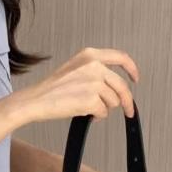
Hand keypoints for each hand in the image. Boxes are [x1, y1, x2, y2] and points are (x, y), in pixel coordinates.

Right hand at [14, 47, 138, 122]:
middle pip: (122, 86)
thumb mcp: (74, 69)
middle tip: (128, 110)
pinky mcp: (92, 99)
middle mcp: (94, 66)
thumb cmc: (51, 90)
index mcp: (90, 55)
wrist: (36, 100)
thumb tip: (112, 86)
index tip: (135, 79)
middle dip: (127, 101)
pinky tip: (85, 113)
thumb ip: (94, 70)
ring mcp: (94, 83)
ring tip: (88, 108)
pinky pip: (104, 113)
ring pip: (113, 101)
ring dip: (104, 108)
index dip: (131, 70)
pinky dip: (96, 117)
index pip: (120, 58)